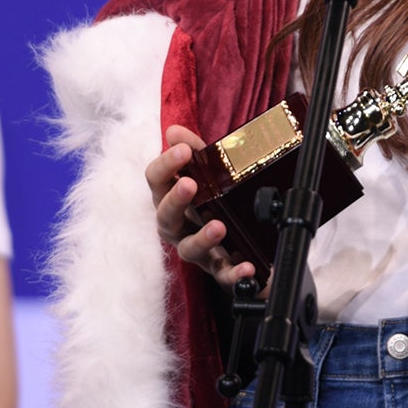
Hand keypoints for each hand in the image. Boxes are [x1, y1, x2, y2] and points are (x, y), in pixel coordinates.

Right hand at [145, 124, 256, 285]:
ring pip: (189, 249)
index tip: (182, 150)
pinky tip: (246, 267)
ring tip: (218, 226)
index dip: (165, 165)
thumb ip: (195, 154)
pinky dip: (234, 274)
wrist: (250, 247)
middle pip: (165, 218)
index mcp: (175, 201)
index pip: (157, 182)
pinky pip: (224, 276)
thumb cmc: (221, 207)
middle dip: (175, 200)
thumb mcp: (211, 177)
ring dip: (201, 238)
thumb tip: (173, 131)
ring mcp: (200, 252)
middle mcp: (181, 228)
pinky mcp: (222, 272)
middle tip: (190, 185)